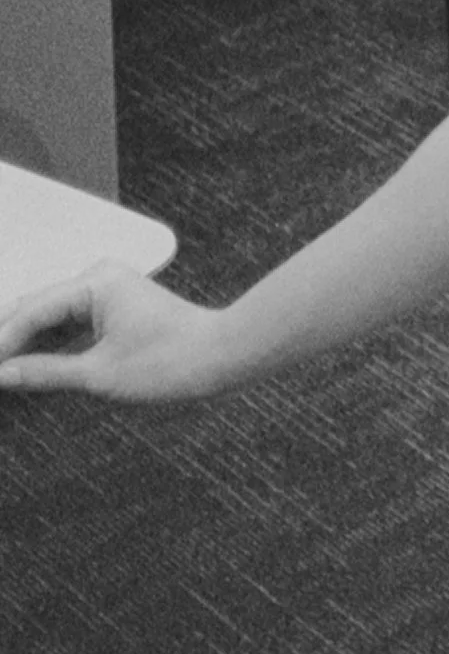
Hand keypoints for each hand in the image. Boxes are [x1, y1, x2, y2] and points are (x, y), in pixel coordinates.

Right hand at [0, 263, 228, 401]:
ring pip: (48, 318)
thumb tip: (4, 375)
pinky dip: (46, 346)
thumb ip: (45, 373)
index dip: (1, 342)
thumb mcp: (100, 374)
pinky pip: (67, 324)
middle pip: (34, 309)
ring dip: (23, 344)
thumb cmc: (173, 361)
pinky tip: (24, 366)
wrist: (221, 357)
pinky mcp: (112, 307)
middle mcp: (98, 278)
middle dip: (6, 339)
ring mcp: (106, 291)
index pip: (31, 312)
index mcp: (95, 282)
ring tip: (3, 369)